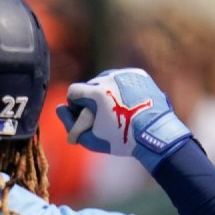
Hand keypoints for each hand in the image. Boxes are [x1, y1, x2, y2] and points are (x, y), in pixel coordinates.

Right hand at [56, 68, 191, 172]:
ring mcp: (126, 74)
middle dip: (91, 99)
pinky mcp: (138, 74)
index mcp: (97, 92)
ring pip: (105, 79)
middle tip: (103, 115)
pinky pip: (121, 78)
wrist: (155, 134)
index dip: (76, 106)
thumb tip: (59, 109)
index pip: (73, 91)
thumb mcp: (90, 138)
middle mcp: (111, 78)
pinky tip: (127, 102)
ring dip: (105, 92)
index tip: (85, 117)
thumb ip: (69, 124)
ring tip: (115, 108)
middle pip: (90, 85)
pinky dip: (120, 88)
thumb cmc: (121, 139)